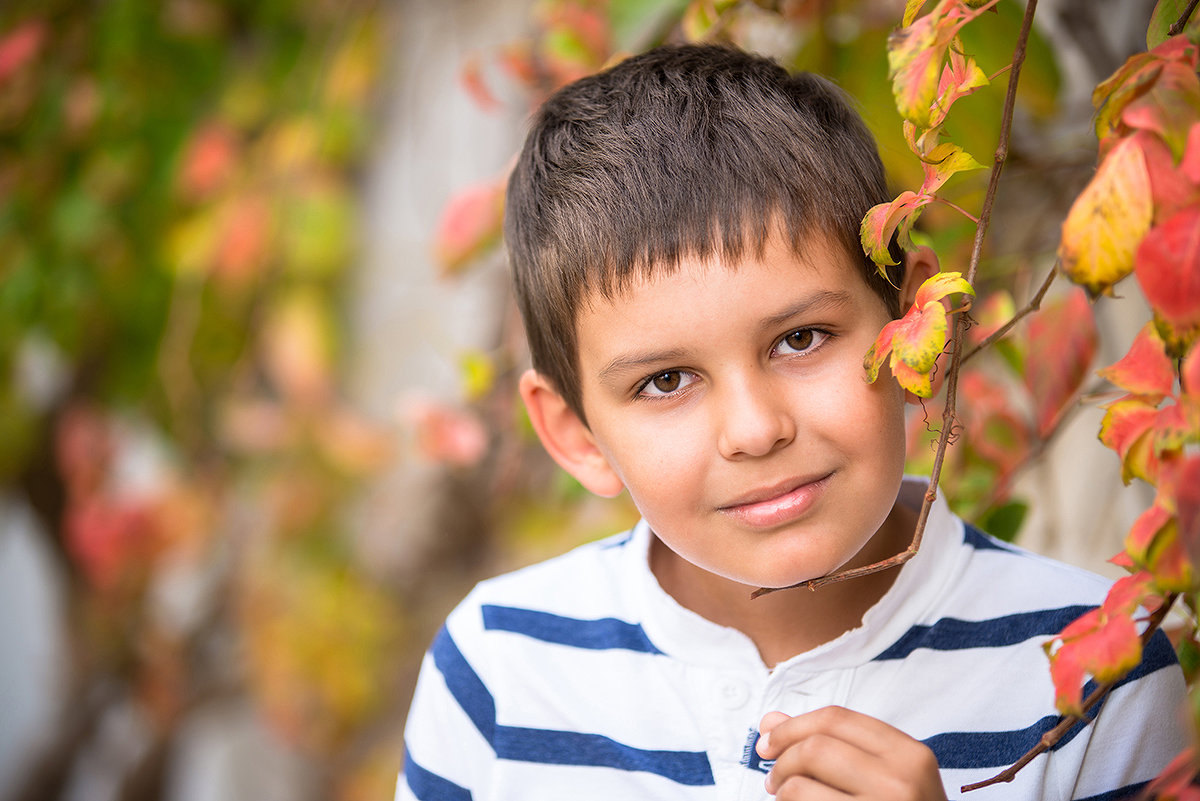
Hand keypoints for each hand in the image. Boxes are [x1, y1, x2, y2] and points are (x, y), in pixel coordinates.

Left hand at [756, 706, 946, 800]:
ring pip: (802, 784)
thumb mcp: (883, 774)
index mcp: (909, 753)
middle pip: (816, 747)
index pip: (836, 719)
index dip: (792, 725)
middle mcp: (901, 780)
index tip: (770, 737)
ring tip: (784, 796)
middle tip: (773, 774)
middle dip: (782, 758)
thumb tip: (772, 721)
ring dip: (782, 790)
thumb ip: (831, 743)